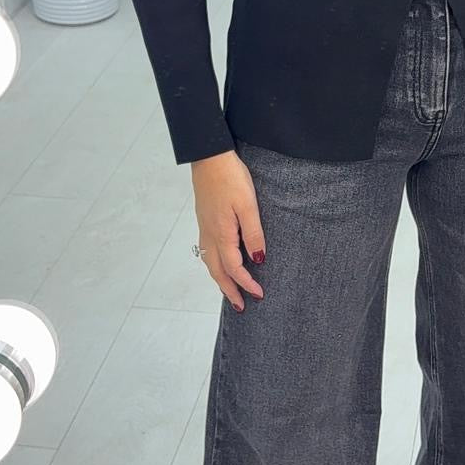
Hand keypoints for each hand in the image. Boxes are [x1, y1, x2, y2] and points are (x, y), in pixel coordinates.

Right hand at [191, 149, 266, 310]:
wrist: (209, 157)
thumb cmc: (230, 178)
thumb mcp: (248, 205)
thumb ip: (253, 233)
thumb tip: (258, 259)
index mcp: (221, 234)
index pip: (234, 268)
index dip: (246, 284)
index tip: (259, 295)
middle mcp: (209, 235)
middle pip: (217, 272)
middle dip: (229, 291)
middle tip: (240, 306)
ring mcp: (204, 228)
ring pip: (210, 262)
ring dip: (220, 279)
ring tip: (230, 290)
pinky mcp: (204, 220)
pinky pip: (207, 251)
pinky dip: (214, 264)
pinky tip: (220, 263)